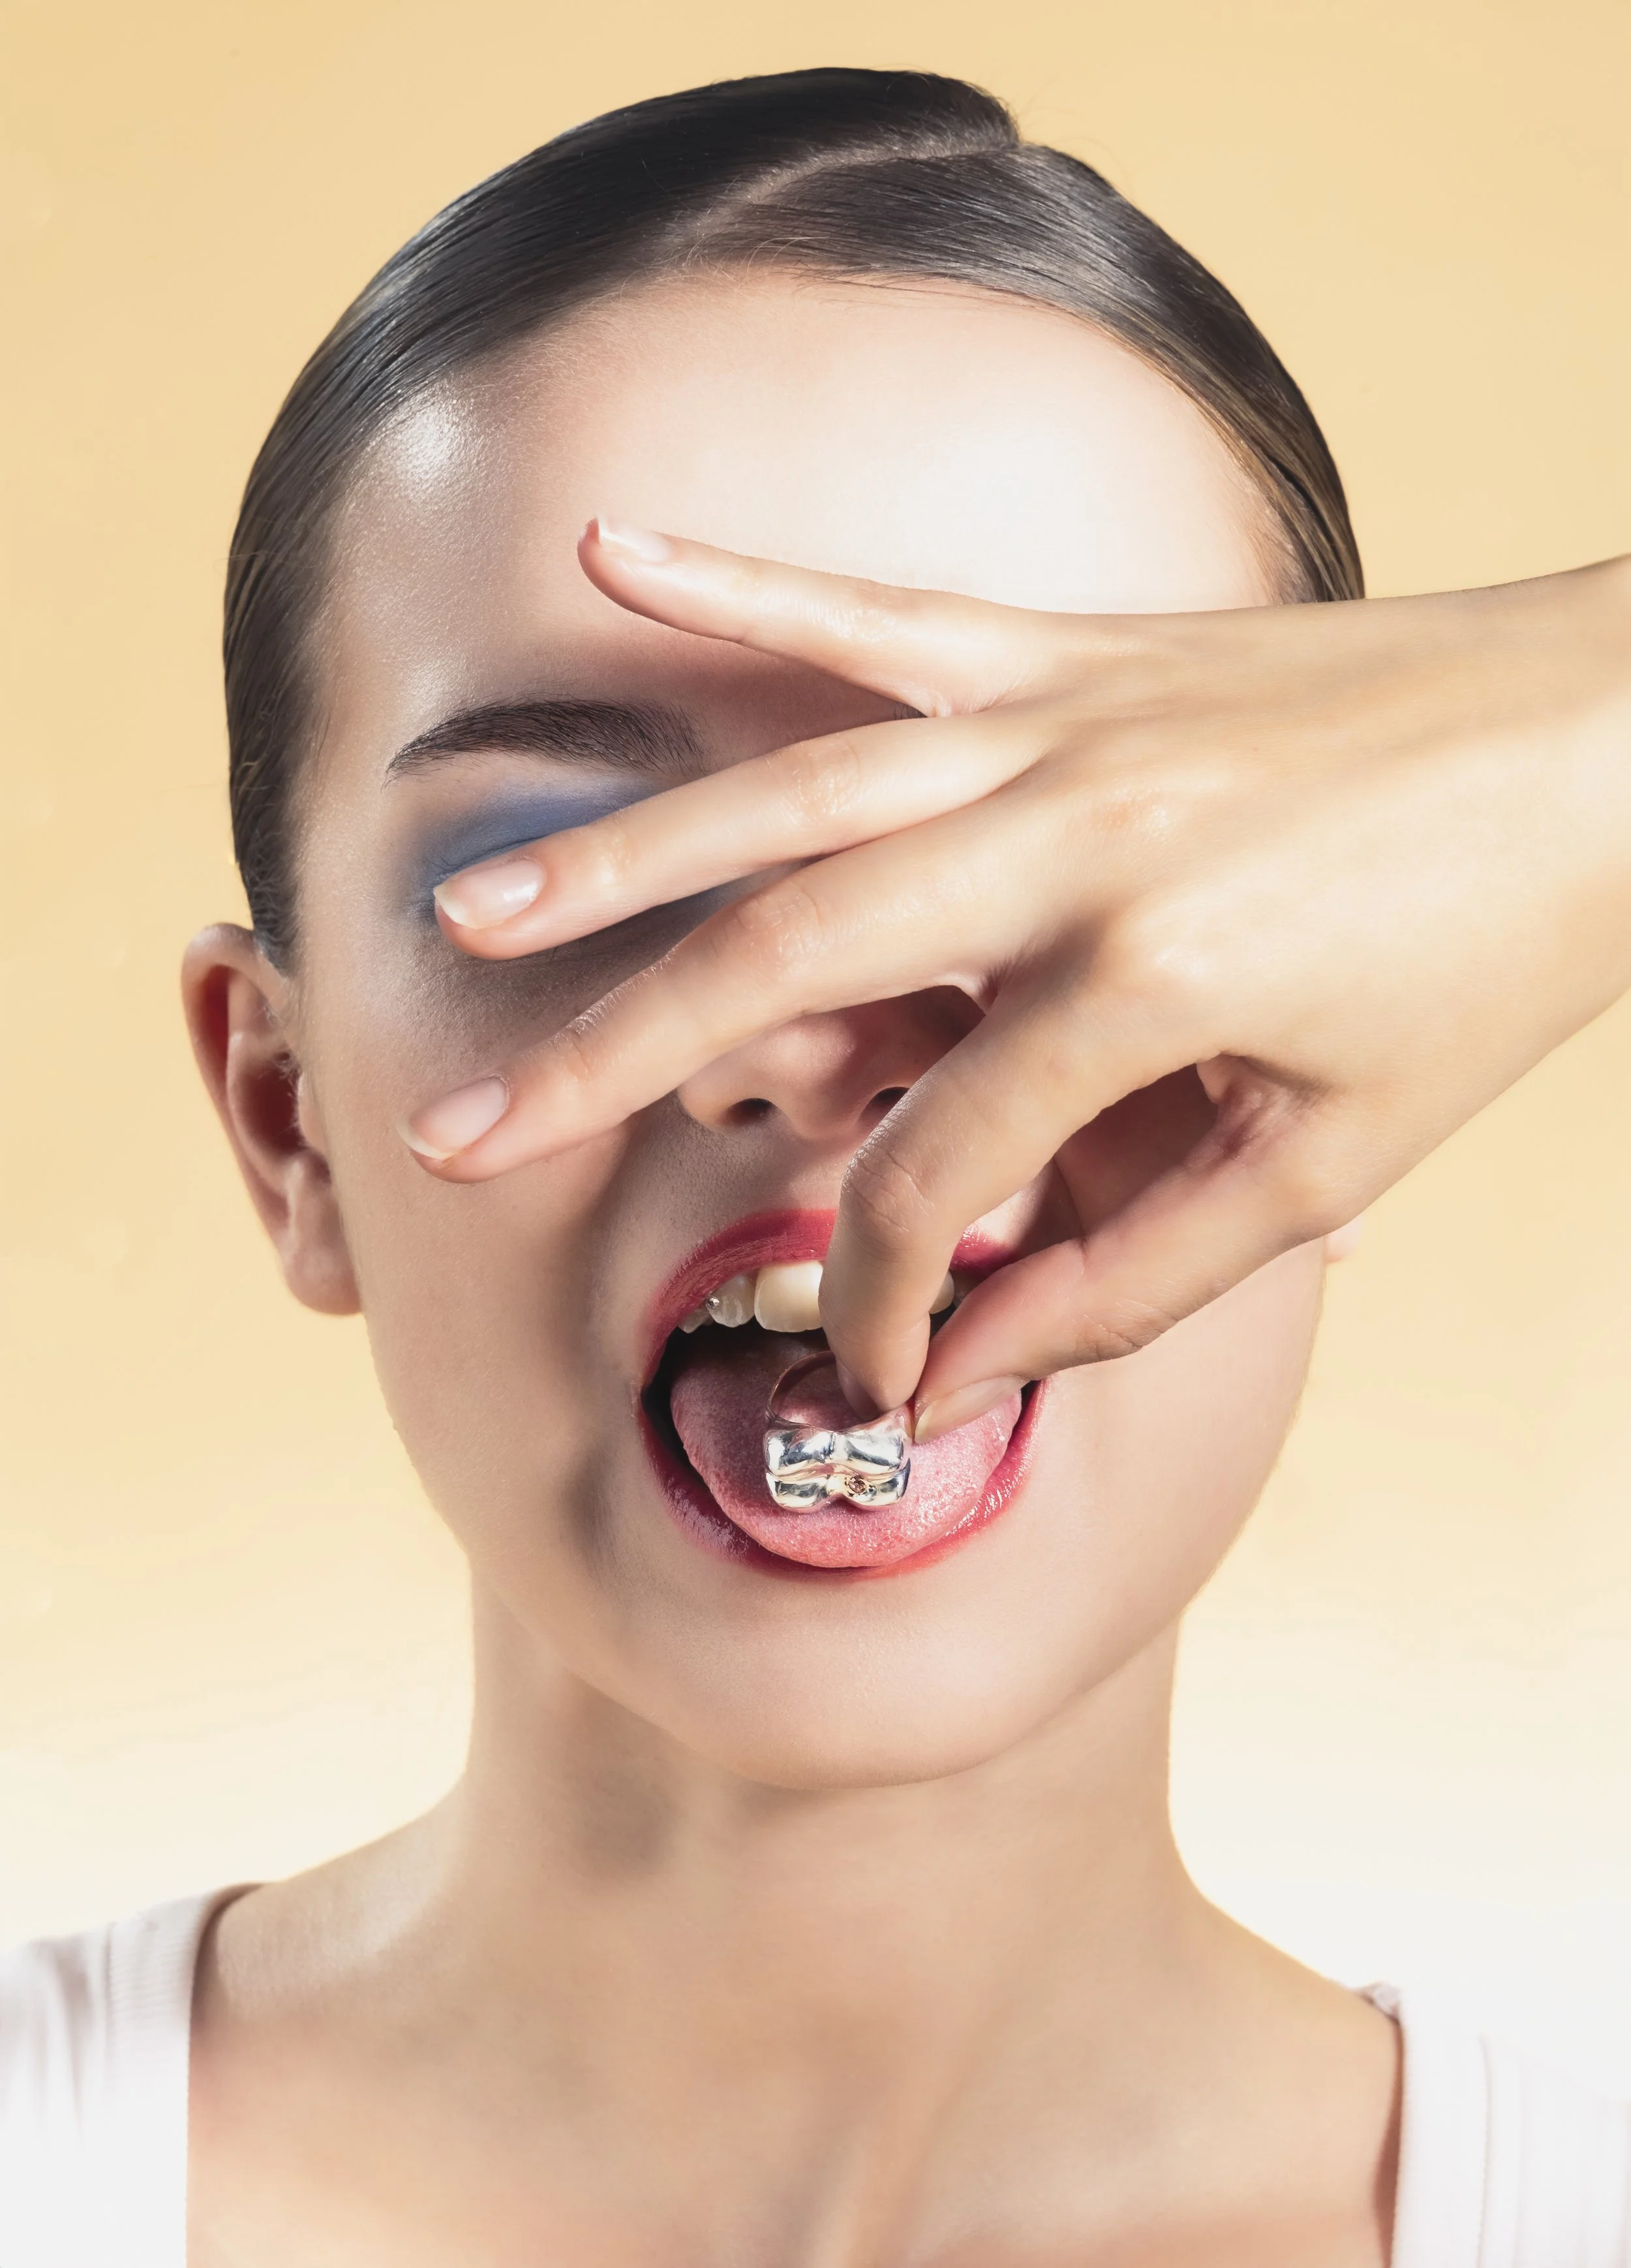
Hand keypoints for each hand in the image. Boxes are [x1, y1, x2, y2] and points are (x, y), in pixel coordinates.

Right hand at [406, 522, 1630, 1432]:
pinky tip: (616, 549)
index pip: (930, 1161)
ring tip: (470, 911)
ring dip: (619, 855)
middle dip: (610, 1059)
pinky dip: (748, 582)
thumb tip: (968, 1366)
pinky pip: (884, 614)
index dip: (880, 1288)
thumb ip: (1135, 1274)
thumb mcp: (1334, 1162)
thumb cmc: (1487, 960)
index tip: (873, 1365)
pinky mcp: (1078, 644)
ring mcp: (1067, 717)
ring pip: (793, 790)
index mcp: (1150, 977)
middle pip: (790, 956)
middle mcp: (1079, 833)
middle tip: (456, 1131)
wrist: (1612, 739)